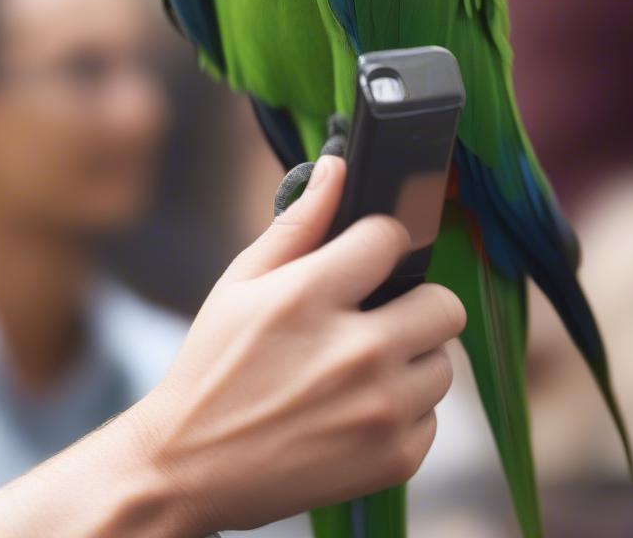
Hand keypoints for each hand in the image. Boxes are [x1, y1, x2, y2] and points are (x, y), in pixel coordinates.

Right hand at [132, 155, 465, 534]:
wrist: (189, 467)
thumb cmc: (213, 367)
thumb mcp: (241, 282)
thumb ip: (298, 222)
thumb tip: (336, 166)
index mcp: (311, 297)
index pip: (391, 239)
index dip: (381, 242)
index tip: (370, 257)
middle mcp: (355, 351)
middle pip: (443, 304)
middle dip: (414, 303)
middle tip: (379, 316)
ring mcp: (379, 409)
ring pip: (443, 362)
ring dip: (412, 361)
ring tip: (363, 369)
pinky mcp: (393, 458)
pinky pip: (432, 416)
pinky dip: (404, 413)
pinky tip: (359, 412)